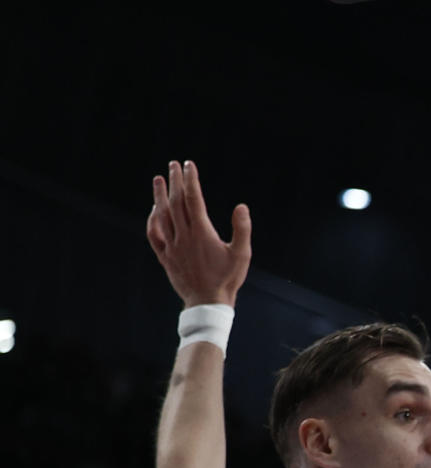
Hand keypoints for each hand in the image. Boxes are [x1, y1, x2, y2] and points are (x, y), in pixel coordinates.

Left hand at [148, 160, 251, 307]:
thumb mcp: (242, 254)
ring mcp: (172, 246)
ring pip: (162, 215)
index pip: (193, 199)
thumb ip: (242, 229)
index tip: (189, 165)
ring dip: (160, 196)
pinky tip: (155, 210)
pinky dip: (152, 219)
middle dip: (175, 182)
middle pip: (176, 203)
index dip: (190, 180)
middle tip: (174, 165)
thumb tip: (241, 206)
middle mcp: (184, 236)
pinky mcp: (165, 256)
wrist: (207, 303)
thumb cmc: (228, 279)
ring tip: (159, 179)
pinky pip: (154, 233)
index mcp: (202, 233)